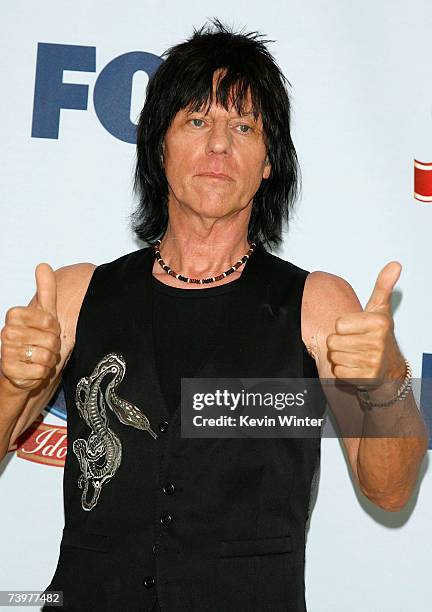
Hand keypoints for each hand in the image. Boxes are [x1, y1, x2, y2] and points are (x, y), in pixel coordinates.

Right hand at [0, 263, 60, 391]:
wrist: (24, 366)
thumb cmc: (36, 336)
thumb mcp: (45, 312)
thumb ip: (46, 289)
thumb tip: (43, 265)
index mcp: (14, 315)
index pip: (49, 321)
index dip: (54, 328)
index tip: (47, 330)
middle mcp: (6, 332)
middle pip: (50, 340)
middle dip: (53, 345)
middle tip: (45, 345)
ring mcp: (6, 352)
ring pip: (45, 356)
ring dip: (49, 360)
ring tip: (40, 357)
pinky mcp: (9, 370)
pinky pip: (40, 372)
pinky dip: (42, 372)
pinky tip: (34, 369)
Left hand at [326, 262, 405, 390]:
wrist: (389, 370)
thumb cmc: (380, 336)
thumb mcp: (381, 310)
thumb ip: (383, 286)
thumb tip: (395, 264)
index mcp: (378, 323)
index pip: (338, 324)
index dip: (343, 327)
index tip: (356, 329)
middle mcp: (377, 343)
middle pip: (333, 341)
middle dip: (339, 342)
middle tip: (354, 343)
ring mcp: (372, 362)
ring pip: (334, 356)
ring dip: (340, 356)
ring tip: (355, 355)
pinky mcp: (365, 379)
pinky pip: (338, 372)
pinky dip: (343, 371)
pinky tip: (355, 367)